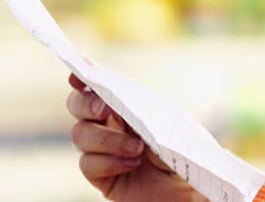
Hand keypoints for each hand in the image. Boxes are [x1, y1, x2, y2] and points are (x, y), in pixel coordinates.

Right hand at [67, 74, 198, 201]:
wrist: (188, 189)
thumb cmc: (181, 152)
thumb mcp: (165, 123)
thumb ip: (140, 108)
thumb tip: (117, 102)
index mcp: (122, 106)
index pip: (95, 86)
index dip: (83, 77)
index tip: (78, 74)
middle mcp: (106, 124)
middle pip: (76, 105)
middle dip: (86, 103)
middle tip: (105, 110)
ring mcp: (100, 150)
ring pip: (79, 134)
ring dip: (108, 139)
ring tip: (138, 148)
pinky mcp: (100, 176)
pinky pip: (87, 163)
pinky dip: (109, 162)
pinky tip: (132, 164)